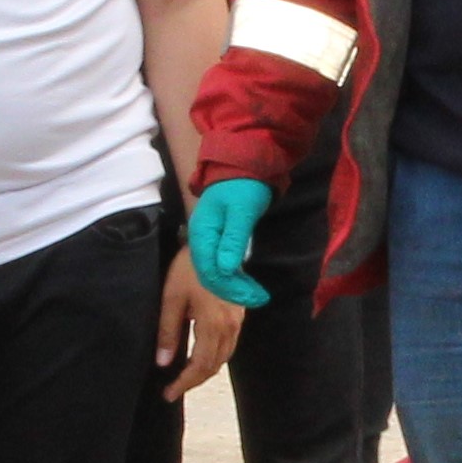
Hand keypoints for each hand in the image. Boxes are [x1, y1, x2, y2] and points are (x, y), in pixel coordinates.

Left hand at [156, 249, 243, 397]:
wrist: (216, 244)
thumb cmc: (190, 269)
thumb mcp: (171, 299)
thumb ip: (168, 332)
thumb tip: (163, 362)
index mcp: (213, 326)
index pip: (200, 366)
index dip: (184, 383)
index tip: (168, 393)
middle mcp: (230, 328)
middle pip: (214, 366)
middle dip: (194, 380)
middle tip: (173, 389)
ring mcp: (238, 321)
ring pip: (224, 357)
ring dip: (205, 370)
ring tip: (185, 376)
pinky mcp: (239, 314)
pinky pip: (229, 345)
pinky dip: (215, 356)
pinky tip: (201, 355)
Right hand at [183, 175, 276, 306]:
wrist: (243, 163)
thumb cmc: (244, 185)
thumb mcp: (242, 212)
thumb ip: (232, 240)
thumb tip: (225, 271)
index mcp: (203, 234)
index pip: (211, 272)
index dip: (232, 289)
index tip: (256, 297)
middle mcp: (201, 240)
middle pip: (211, 276)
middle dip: (234, 292)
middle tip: (260, 299)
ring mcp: (208, 239)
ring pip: (216, 272)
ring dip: (235, 286)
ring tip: (257, 295)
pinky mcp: (217, 238)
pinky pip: (221, 264)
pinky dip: (234, 276)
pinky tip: (246, 282)